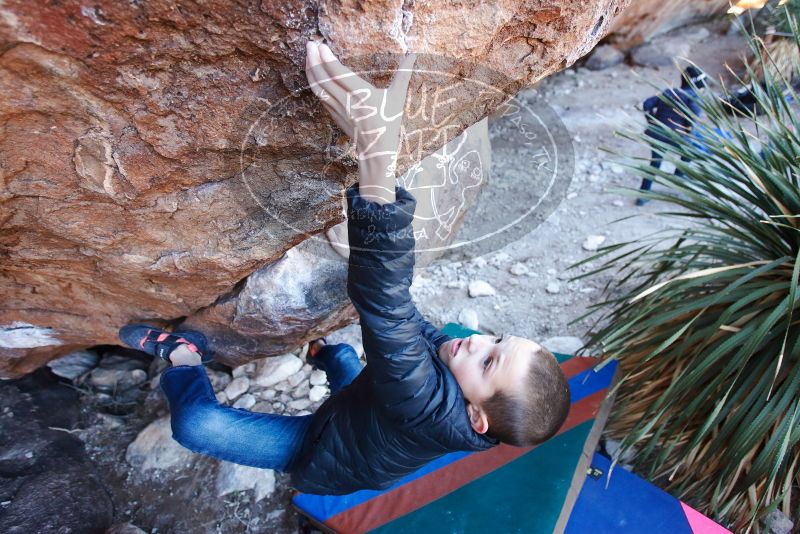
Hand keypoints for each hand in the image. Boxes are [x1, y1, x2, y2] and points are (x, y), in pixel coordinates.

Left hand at [305, 40, 416, 203]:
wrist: (376, 150)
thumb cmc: (389, 123)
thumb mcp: (397, 98)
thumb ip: (403, 74)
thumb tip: (413, 55)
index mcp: (363, 95)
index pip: (339, 75)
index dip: (328, 60)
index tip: (321, 46)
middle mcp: (347, 102)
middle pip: (324, 78)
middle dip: (314, 60)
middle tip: (310, 44)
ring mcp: (338, 109)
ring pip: (318, 87)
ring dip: (311, 70)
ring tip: (308, 55)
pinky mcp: (333, 114)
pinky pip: (320, 96)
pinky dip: (314, 83)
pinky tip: (313, 73)